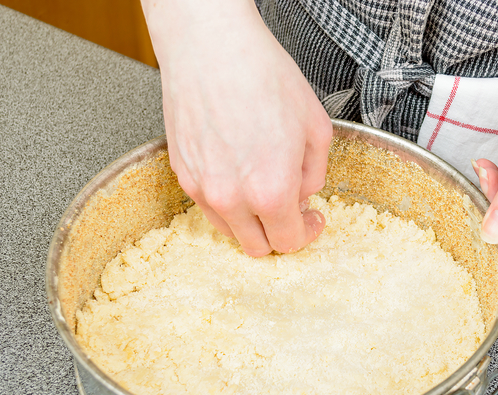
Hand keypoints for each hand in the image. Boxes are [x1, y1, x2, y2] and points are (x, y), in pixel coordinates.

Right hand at [142, 0, 331, 255]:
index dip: (307, 232)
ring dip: (251, 220)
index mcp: (271, 190)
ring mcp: (202, 188)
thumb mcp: (315, 126)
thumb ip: (315, 174)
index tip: (312, 218)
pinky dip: (227, 200)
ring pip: (230, 230)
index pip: (289, 241)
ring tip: (262, 186)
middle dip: (279, 232)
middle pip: (257, 246)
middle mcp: (232, 198)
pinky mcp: (182, 174)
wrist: (211, 46)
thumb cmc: (262, 75)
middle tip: (290, 208)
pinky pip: (208, 205)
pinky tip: (239, 170)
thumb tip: (303, 196)